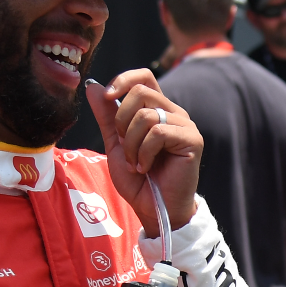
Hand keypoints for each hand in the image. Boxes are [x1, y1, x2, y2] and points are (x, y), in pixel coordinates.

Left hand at [86, 69, 201, 236]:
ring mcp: (185, 126)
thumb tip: (93, 86)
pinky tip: (145, 167)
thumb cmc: (138, 180)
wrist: (153, 209)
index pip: (144, 77)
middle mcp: (174, 113)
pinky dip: (143, 153)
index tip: (108, 98)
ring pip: (146, 115)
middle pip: (141, 92)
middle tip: (124, 146)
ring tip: (135, 163)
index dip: (123, 80)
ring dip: (131, 143)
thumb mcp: (115, 144)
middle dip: (121, 121)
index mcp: (158, 110)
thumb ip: (106, 116)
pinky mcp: (191, 140)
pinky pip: (158, 132)